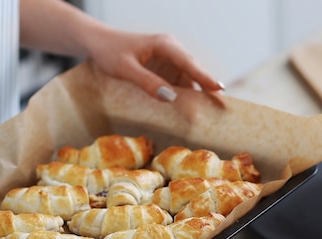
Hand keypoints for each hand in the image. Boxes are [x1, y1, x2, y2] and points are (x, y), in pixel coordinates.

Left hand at [19, 0, 223, 101]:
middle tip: (224, 107)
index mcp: (164, 45)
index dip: (205, 77)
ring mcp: (170, 61)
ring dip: (198, 96)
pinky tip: (192, 112)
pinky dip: (186, 97)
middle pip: (195, 72)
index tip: (219, 89)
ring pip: (189, 80)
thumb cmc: (109, 51)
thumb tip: (171, 98)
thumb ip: (148, 82)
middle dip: (209, 89)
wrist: (97, 43)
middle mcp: (171, 51)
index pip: (189, 63)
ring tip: (213, 113)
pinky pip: (180, 85)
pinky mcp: (165, 70)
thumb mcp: (125, 69)